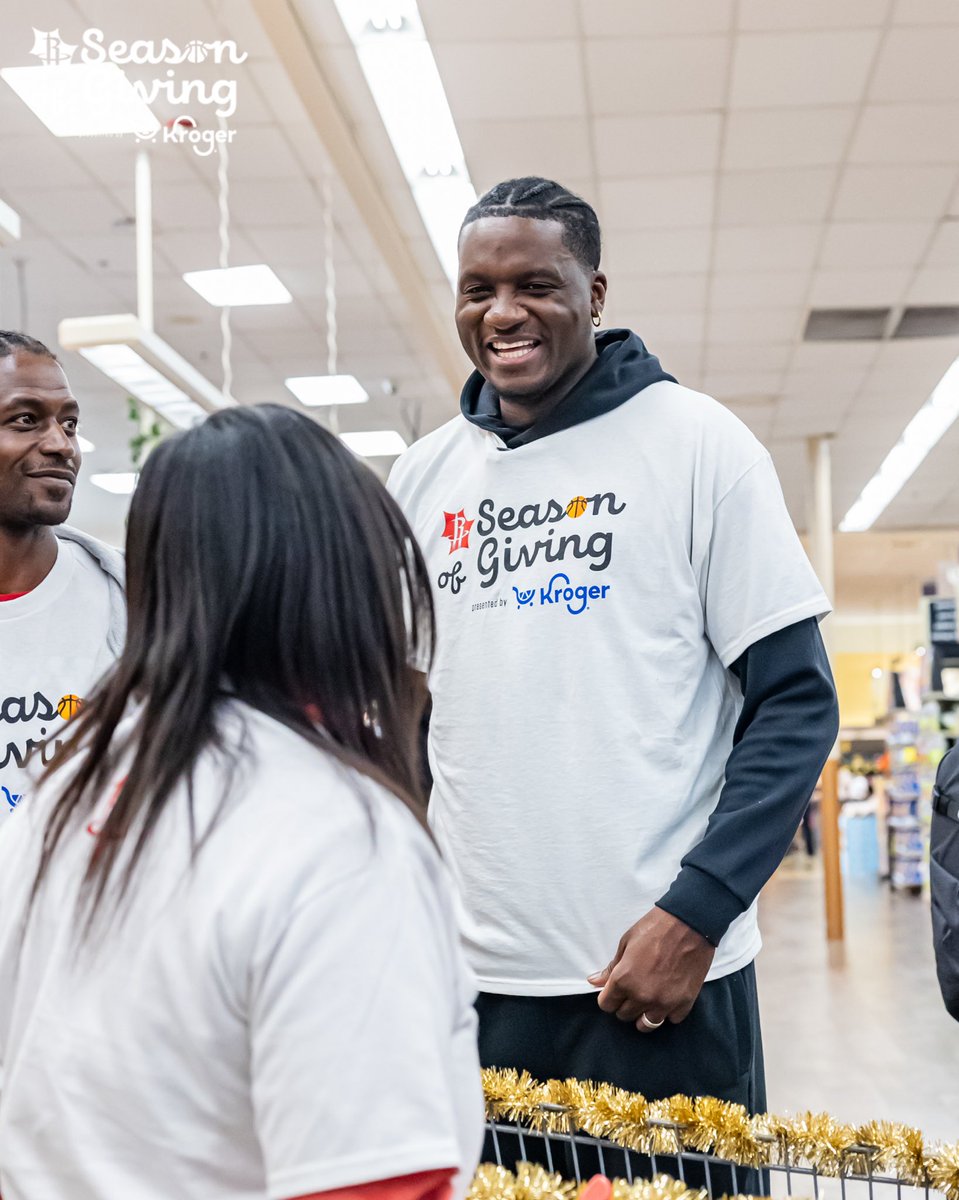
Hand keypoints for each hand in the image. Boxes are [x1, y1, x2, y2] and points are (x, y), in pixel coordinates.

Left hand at [586, 908, 714, 1031]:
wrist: (689, 924)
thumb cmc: (654, 928)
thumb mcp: (626, 943)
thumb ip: (611, 968)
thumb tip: (594, 982)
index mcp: (624, 980)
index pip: (606, 1005)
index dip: (608, 997)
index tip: (615, 990)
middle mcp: (642, 996)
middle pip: (624, 1015)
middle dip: (625, 1004)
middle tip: (632, 989)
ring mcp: (664, 1003)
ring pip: (646, 1024)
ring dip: (644, 1014)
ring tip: (647, 999)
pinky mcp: (684, 1003)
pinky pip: (671, 1019)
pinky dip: (668, 1011)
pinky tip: (667, 996)